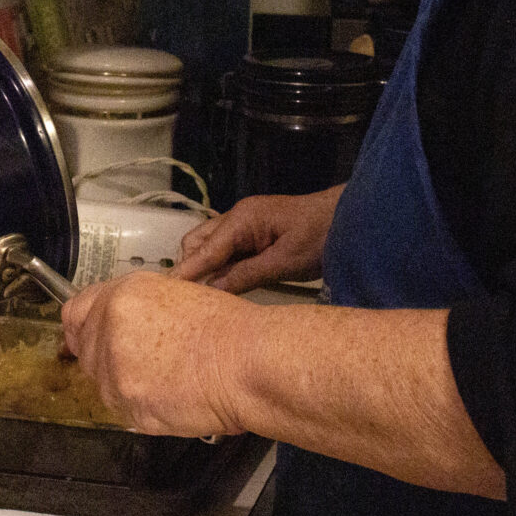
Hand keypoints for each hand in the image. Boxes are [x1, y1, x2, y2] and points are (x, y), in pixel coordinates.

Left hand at [61, 271, 250, 437]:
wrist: (246, 362)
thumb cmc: (228, 330)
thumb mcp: (173, 296)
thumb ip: (133, 308)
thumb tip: (114, 323)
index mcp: (122, 296)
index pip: (75, 313)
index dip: (84, 329)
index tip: (89, 338)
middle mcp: (110, 327)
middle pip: (86, 351)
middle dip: (108, 359)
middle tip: (144, 363)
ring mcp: (115, 368)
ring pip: (102, 384)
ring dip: (124, 385)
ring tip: (165, 378)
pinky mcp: (127, 402)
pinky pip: (121, 409)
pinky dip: (140, 407)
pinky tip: (169, 394)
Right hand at [167, 185, 343, 292]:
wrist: (349, 219)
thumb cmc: (321, 237)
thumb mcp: (284, 262)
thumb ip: (246, 276)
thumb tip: (212, 291)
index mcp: (243, 219)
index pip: (205, 249)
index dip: (186, 271)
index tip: (166, 292)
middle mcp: (237, 217)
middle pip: (197, 242)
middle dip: (190, 267)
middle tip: (188, 298)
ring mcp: (245, 223)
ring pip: (209, 244)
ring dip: (204, 266)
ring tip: (201, 295)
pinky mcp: (254, 233)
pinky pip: (226, 248)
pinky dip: (218, 265)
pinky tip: (221, 284)